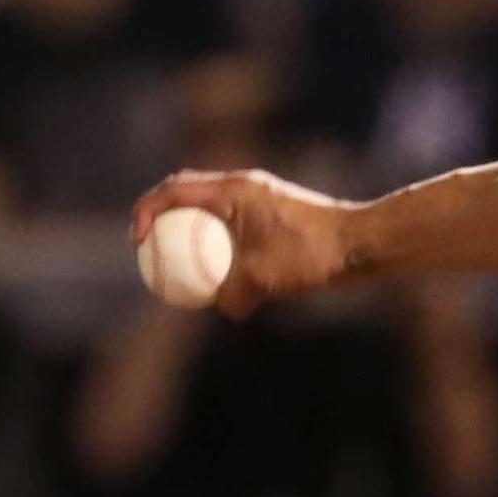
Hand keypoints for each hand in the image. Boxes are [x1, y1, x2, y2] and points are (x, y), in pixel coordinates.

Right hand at [130, 166, 357, 315]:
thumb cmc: (313, 255)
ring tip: (176, 265)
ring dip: (189, 232)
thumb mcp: (266, 279)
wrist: (359, 244)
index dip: (146, 210)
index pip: (174, 189)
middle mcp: (243, 188)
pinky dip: (216, 244)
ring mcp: (258, 200)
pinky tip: (216, 274)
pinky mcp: (271, 216)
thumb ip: (234, 294)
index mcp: (234, 190)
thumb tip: (223, 309)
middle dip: (161, 219)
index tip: (138, 240)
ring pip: (209, 211)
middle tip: (149, 251)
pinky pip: (231, 226)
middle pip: (186, 195)